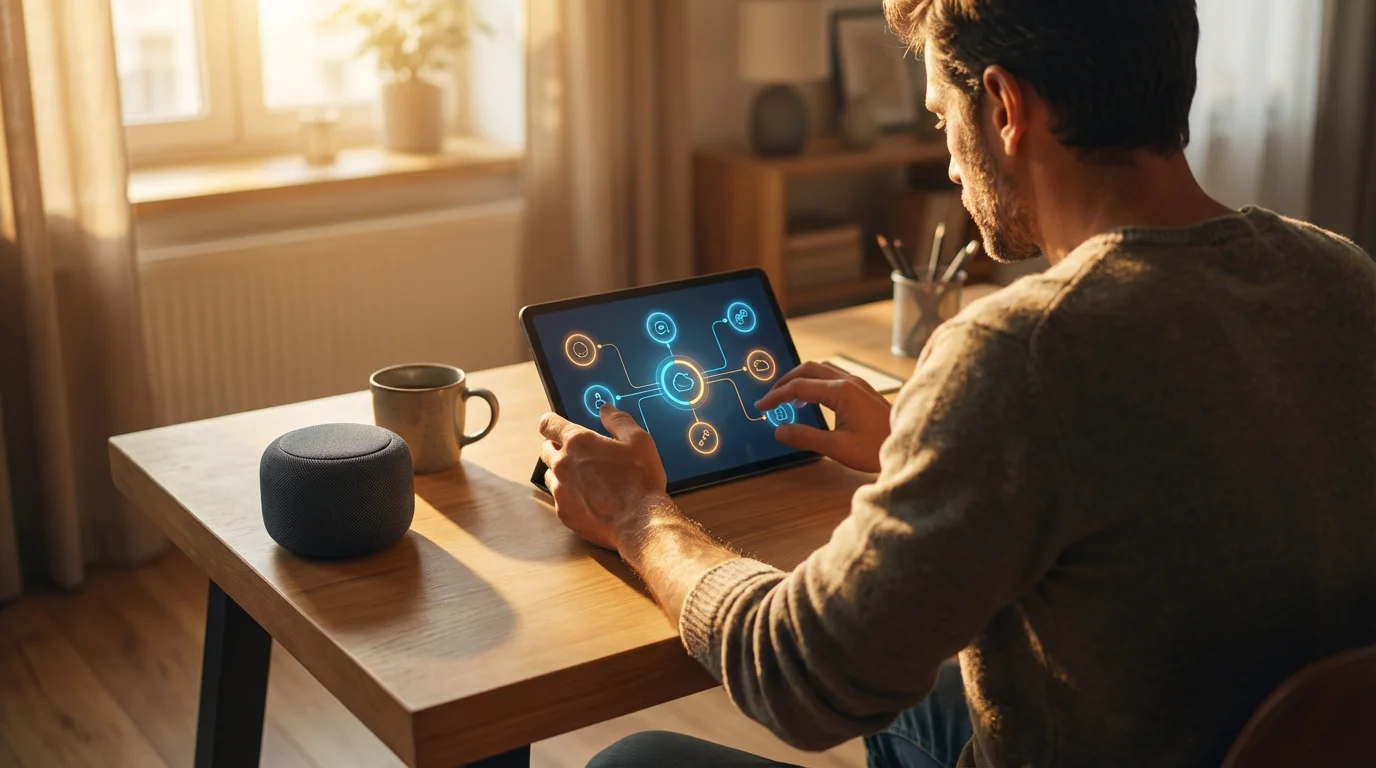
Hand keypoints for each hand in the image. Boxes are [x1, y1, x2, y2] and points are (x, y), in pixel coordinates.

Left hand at [538, 405, 669, 550]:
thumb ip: (618, 420)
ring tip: (584, 479)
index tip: (556, 426)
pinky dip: (569, 496)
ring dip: (561, 473)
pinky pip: (558, 499)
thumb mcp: (638, 440)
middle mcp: (563, 464)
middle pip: (545, 449)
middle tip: (579, 455)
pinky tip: (588, 499)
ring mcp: (560, 490)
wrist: (639, 521)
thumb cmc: (640, 480)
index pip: (548, 424)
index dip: (551, 423)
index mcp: (578, 442)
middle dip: (558, 448)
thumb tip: (606, 409)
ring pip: (550, 475)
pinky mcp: (563, 512)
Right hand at [755, 361, 891, 472]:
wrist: (911, 445)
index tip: (762, 406)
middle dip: (785, 381)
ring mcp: (858, 384)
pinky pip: (832, 376)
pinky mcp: (862, 390)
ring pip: (821, 370)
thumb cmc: (877, 448)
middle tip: (770, 397)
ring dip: (801, 379)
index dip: (776, 396)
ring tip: (788, 397)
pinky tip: (812, 399)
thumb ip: (805, 438)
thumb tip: (779, 430)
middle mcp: (849, 381)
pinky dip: (814, 382)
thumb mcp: (837, 448)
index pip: (798, 387)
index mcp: (841, 391)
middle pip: (808, 369)